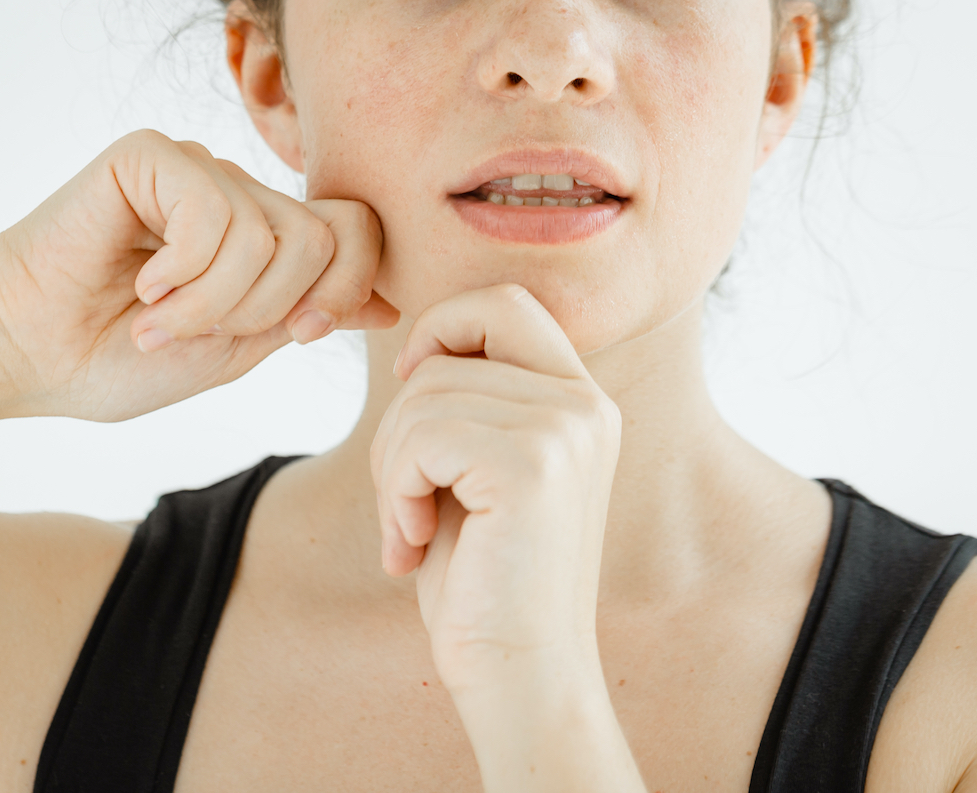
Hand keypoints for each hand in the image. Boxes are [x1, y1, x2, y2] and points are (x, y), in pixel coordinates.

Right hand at [0, 129, 398, 420]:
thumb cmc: (122, 358)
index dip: (347, 291)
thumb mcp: (239, 347)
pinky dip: (183, 274)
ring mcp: (200, 170)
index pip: (359, 234)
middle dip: (271, 308)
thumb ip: (308, 316)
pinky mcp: (155, 155)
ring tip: (159, 318)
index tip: (300, 334)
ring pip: (273, 235)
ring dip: (216, 302)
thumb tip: (390, 306)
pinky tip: (140, 284)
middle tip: (201, 332)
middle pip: (326, 238)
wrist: (32, 355)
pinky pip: (216, 214)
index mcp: (267, 239)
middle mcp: (240, 196)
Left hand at [369, 284, 622, 694]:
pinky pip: (420, 439)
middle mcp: (585, 404)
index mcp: (580, 400)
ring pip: (422, 397)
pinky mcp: (533, 466)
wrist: (518, 675)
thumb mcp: (476, 472)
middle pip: (448, 349)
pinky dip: (392, 493)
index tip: (412, 392)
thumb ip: (467, 403)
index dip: (441, 329)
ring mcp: (566, 430)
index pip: (502, 302)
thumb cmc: (484, 579)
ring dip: (391, 469)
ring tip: (409, 530)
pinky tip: (409, 546)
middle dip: (401, 418)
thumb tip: (416, 348)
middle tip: (403, 491)